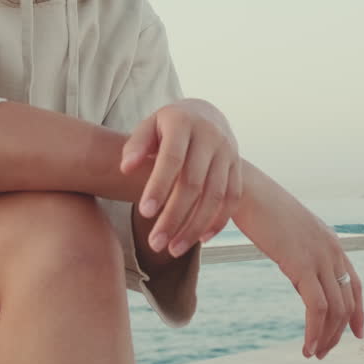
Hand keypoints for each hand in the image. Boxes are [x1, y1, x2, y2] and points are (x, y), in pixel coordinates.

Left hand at [119, 98, 241, 257]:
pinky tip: (200, 239)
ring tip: (173, 249)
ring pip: (215, 196)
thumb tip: (125, 169)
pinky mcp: (238, 167)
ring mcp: (228, 152)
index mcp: (183, 123)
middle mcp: (210, 137)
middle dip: (174, 217)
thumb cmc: (168, 126)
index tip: (144, 213)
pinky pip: (232, 199)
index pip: (172, 158)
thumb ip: (136, 145)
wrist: (206, 114)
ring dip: (195, 226)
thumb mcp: (149, 125)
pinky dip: (218, 222)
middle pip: (194, 183)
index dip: (159, 186)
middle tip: (155, 244)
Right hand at [234, 170, 363, 359]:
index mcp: (329, 241)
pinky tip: (307, 345)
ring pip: (336, 309)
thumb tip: (301, 281)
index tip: (355, 332)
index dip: (357, 311)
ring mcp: (319, 256)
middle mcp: (331, 249)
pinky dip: (315, 331)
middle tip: (323, 350)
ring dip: (326, 337)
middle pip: (347, 301)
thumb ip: (301, 256)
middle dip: (338, 332)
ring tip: (313, 352)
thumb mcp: (289, 234)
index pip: (353, 282)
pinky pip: (317, 308)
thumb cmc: (260, 208)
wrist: (246, 189)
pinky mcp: (302, 264)